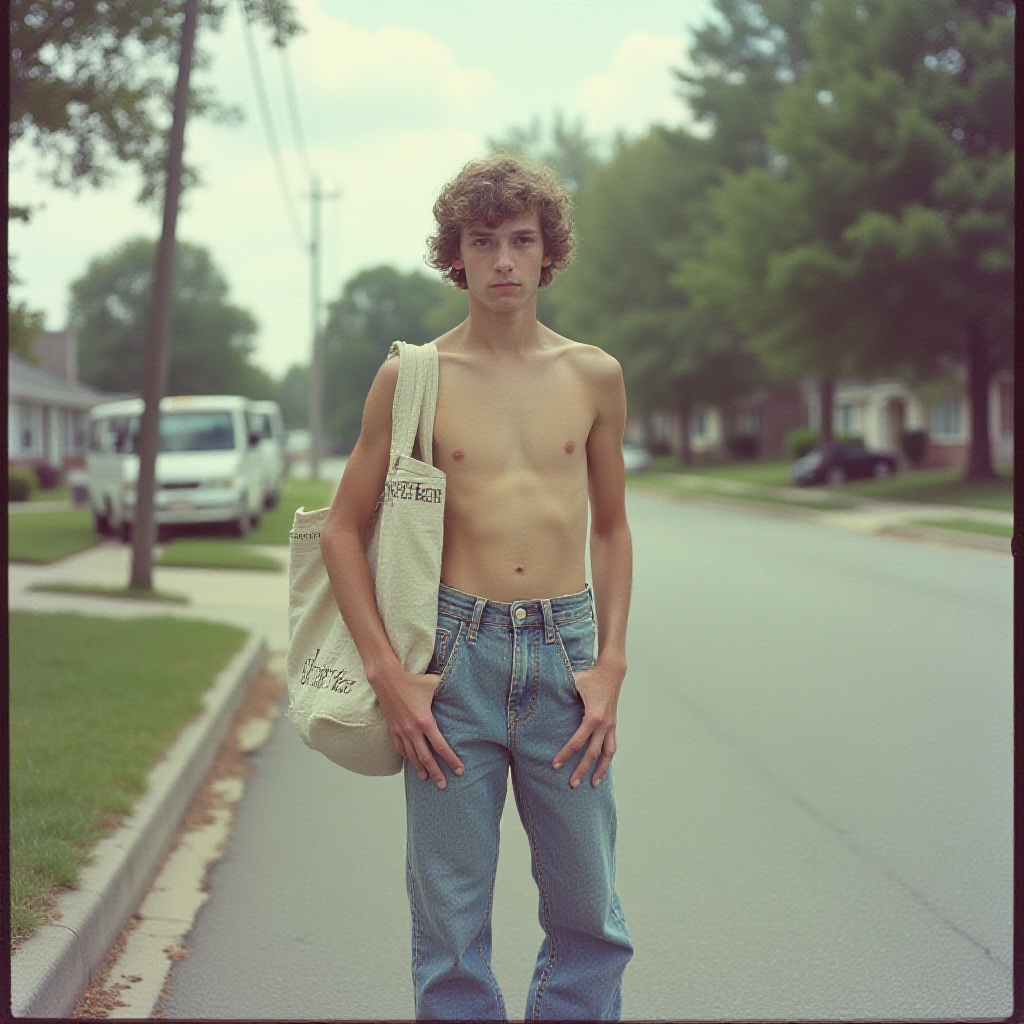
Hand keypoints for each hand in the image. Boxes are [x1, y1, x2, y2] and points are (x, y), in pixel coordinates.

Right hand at [373, 666, 463, 788]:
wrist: (387, 679)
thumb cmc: (412, 680)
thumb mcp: (433, 683)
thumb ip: (446, 688)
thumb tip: (456, 686)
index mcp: (425, 721)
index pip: (441, 746)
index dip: (451, 759)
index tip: (459, 770)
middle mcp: (413, 730)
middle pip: (427, 757)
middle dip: (436, 773)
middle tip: (443, 785)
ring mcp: (401, 731)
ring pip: (412, 756)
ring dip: (420, 769)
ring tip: (426, 779)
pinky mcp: (393, 729)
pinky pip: (400, 747)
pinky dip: (406, 756)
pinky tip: (411, 762)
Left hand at [552, 655, 625, 787]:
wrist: (611, 672)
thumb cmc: (589, 676)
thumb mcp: (573, 681)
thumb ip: (558, 690)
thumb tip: (538, 694)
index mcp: (593, 716)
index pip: (577, 741)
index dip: (565, 754)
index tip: (555, 764)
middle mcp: (604, 724)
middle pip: (592, 753)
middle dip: (581, 770)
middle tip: (571, 784)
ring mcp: (610, 726)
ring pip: (606, 754)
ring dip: (600, 770)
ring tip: (593, 785)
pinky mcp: (613, 725)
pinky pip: (611, 746)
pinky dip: (607, 759)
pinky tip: (601, 768)